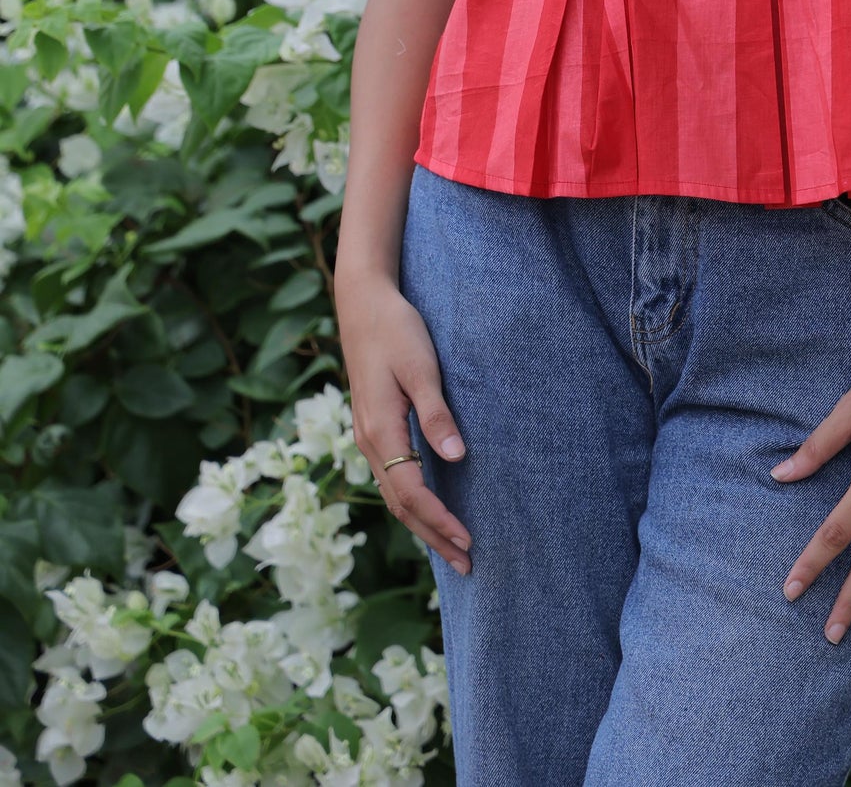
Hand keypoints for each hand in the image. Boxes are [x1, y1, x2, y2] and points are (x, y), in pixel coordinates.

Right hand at [337, 269, 473, 576]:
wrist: (362, 302)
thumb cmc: (396, 329)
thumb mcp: (421, 366)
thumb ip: (437, 413)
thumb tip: (456, 457)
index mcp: (380, 430)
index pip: (411, 492)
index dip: (440, 520)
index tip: (468, 542)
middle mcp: (369, 441)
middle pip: (401, 505)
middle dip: (433, 537)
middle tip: (468, 566)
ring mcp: (367, 436)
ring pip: (393, 496)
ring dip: (422, 525)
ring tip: (451, 550)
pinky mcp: (373, 427)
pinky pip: (391, 479)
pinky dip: (410, 504)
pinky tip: (427, 509)